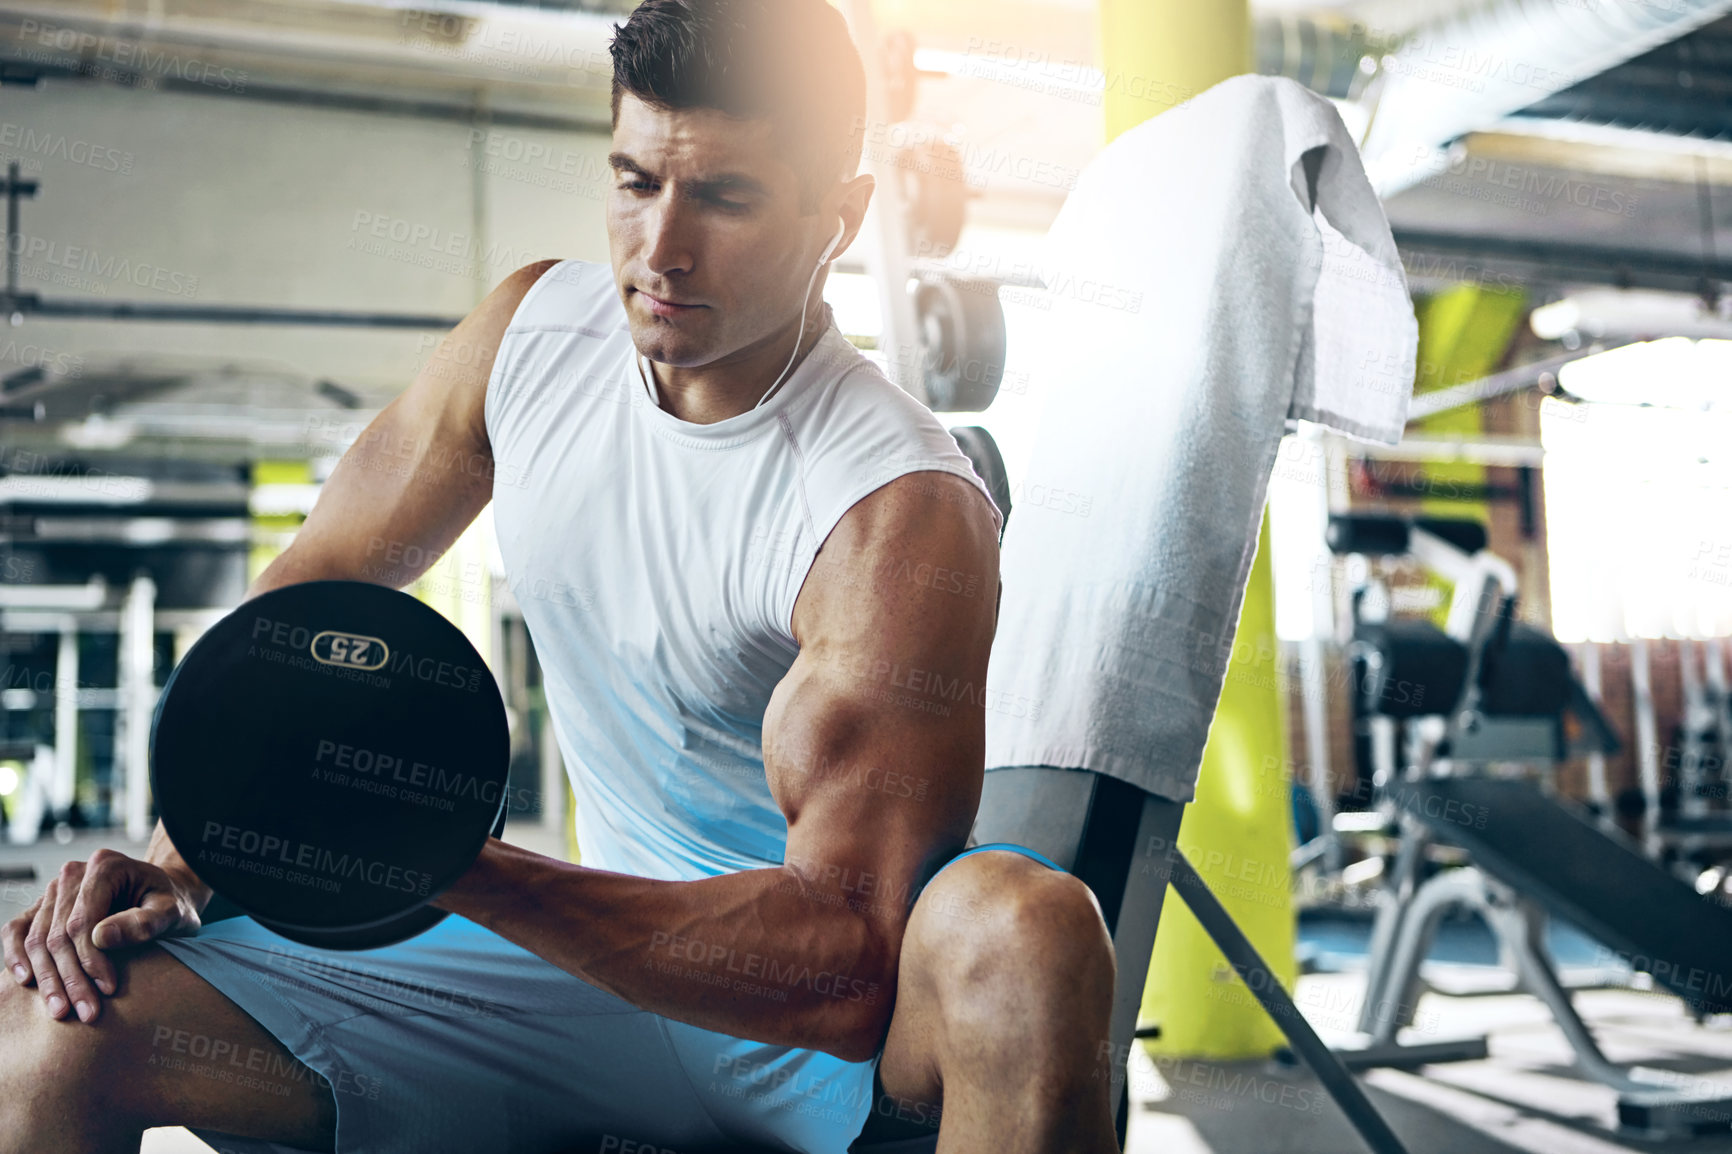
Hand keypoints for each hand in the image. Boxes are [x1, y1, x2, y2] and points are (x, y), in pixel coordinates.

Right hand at [2, 849, 203, 1023]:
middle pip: (57, 934)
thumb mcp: (173, 911)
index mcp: (105, 866)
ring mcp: (54, 889)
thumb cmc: (170, 904)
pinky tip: (26, 981)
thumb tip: (101, 937)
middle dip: (69, 978)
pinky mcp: (43, 906)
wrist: (164, 896)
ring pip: (37, 938)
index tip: (108, 989)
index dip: (91, 960)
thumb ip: (144, 922)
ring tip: (61, 1012)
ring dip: (47, 979)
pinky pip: (17, 930)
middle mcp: (73, 874)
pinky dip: (16, 955)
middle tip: (85, 1013)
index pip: (82, 922)